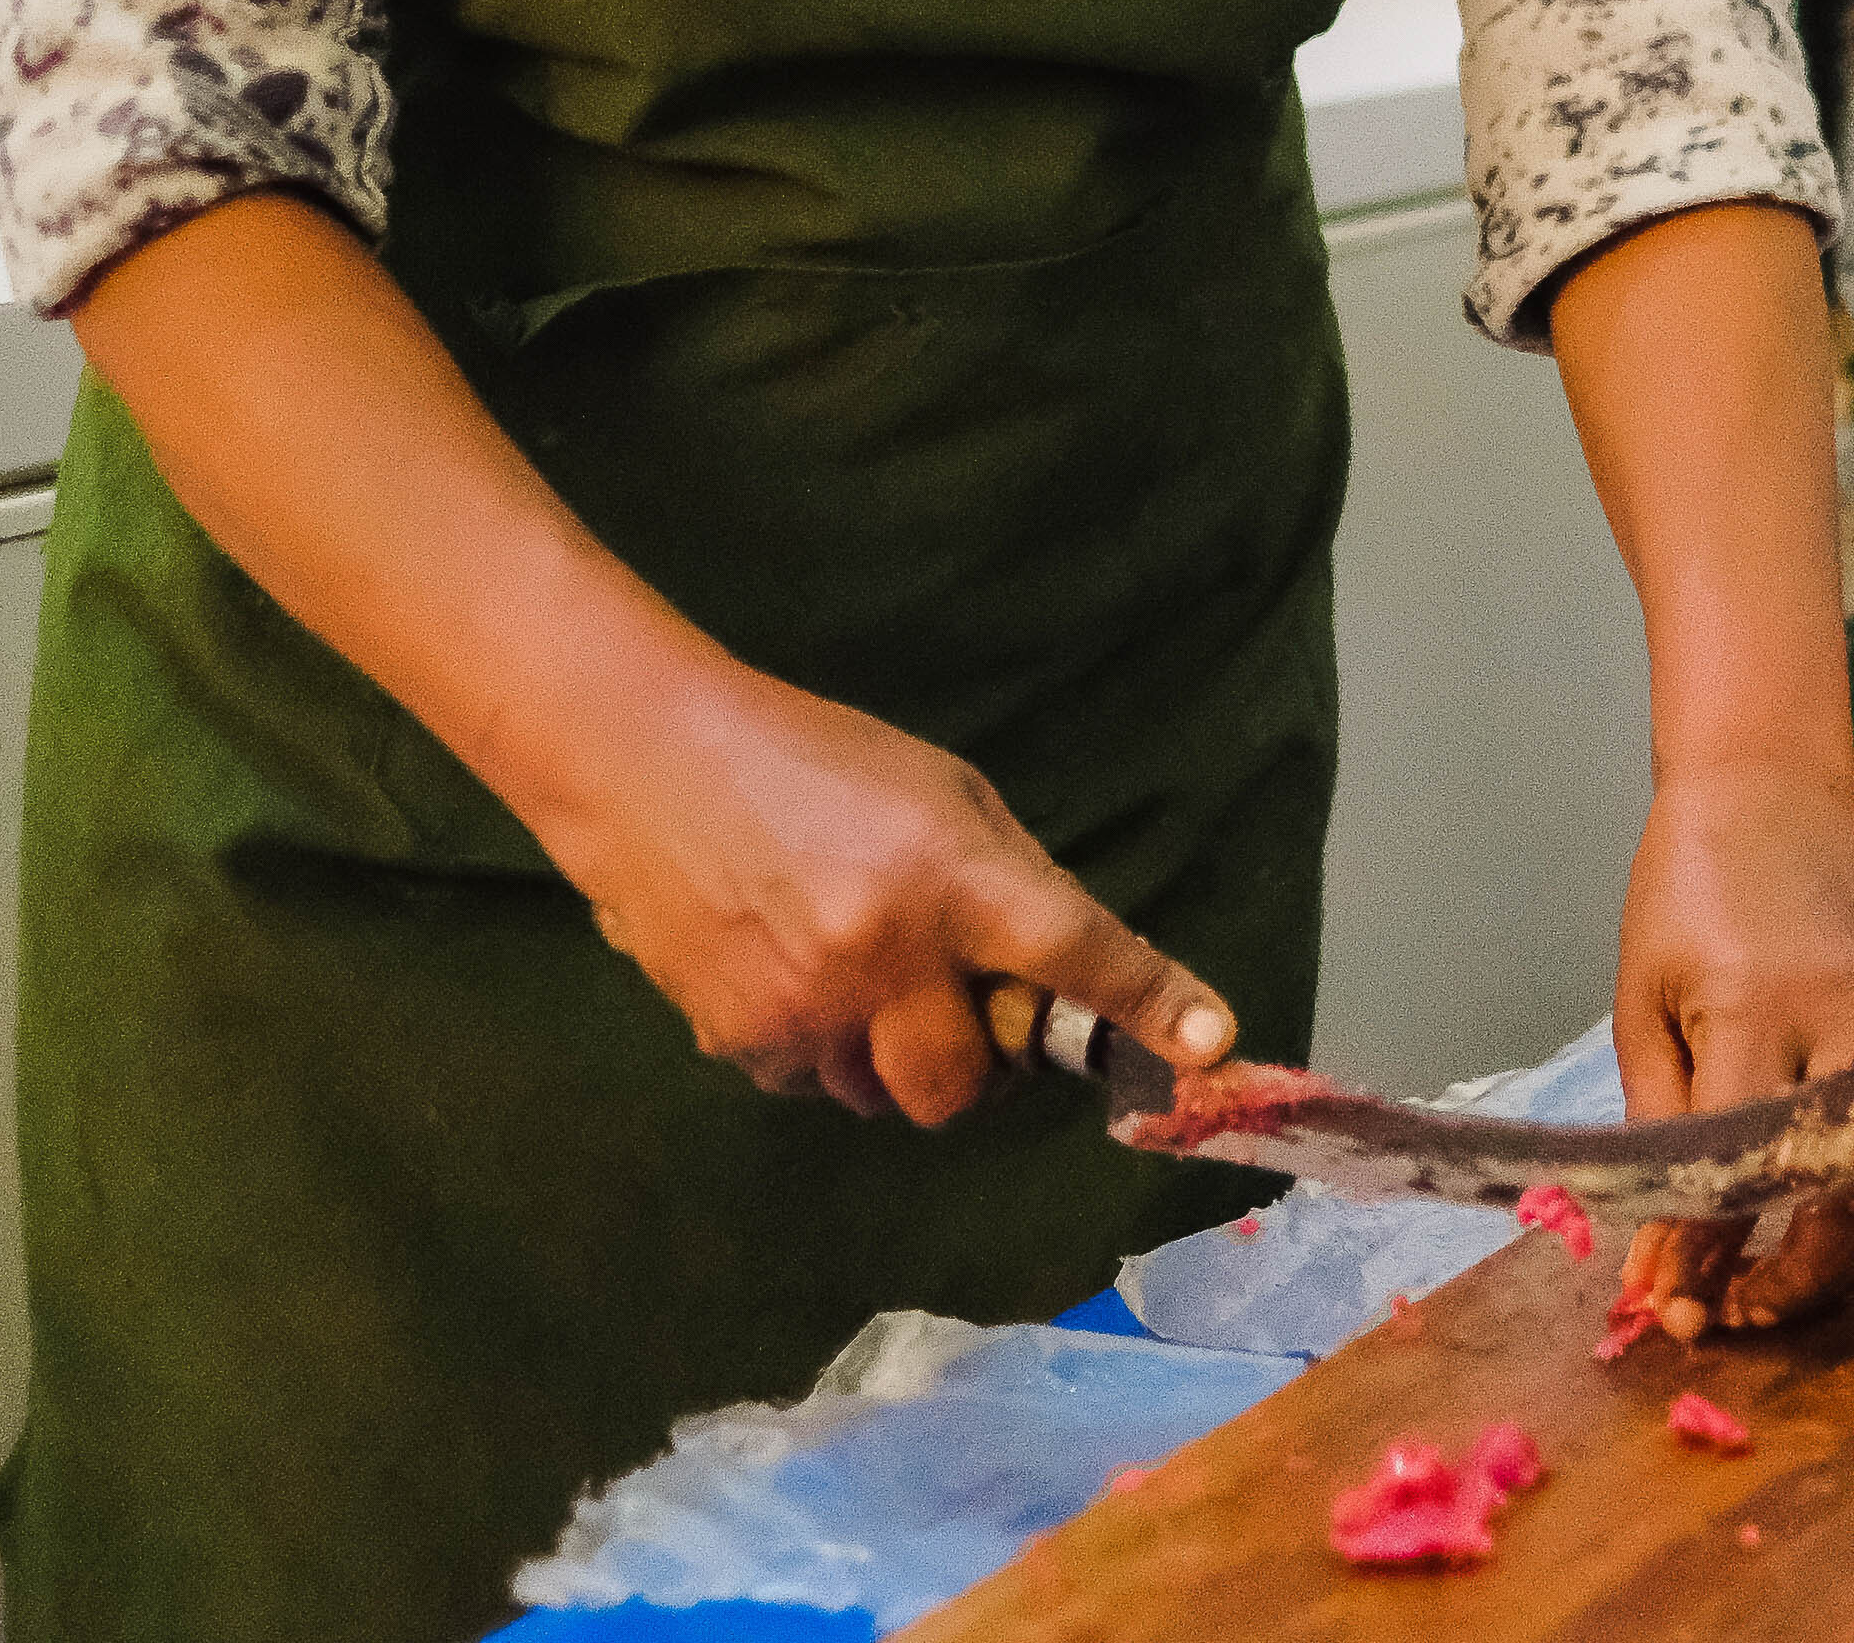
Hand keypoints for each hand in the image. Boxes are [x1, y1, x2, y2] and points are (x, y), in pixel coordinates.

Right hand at [538, 660, 1233, 1127]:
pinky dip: (822, 1043)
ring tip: (861, 972)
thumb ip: (1005, 884)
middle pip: (967, 1083)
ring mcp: (804, 1006)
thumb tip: (1063, 974)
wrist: (645, 758)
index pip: (1073, 953)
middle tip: (968, 1010)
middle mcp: (884, 953)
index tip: (1209, 1043)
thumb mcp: (937, 791)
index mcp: (950, 874)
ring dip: (896, 1056)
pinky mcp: (737, 1038)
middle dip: (980, 1064)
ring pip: (886, 1094)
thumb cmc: (811, 759)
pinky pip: (813, 1080)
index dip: (1148, 1004)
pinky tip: (789, 966)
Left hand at [1603, 756, 1853, 1335]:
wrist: (1771, 789)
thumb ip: (1657, 1136)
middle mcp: (1846, 1022)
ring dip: (1851, 1258)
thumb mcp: (1643, 1006)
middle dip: (1799, 1279)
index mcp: (1756, 1008)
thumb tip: (1654, 1266)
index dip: (1703, 1259)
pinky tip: (1826, 1232)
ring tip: (1779, 1287)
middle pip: (1849, 1194)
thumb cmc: (1681, 891)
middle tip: (1734, 1315)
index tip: (1669, 1319)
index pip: (1737, 1172)